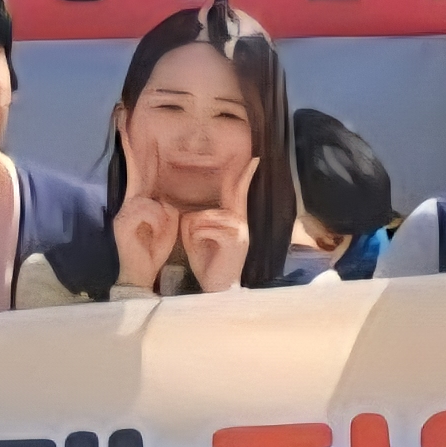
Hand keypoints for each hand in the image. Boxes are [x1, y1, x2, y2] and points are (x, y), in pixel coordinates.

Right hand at [110, 194, 180, 291]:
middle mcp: (123, 213)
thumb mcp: (167, 230)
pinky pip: (142, 212)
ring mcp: (121, 218)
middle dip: (159, 208)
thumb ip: (168, 213)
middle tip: (165, 226)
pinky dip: (155, 220)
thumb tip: (165, 201)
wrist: (141, 276)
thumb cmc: (152, 255)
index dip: (153, 195)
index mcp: (132, 212)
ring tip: (161, 230)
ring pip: (143, 201)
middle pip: (143, 195)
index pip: (140, 191)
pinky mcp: (122, 226)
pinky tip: (158, 232)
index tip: (163, 210)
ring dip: (158, 214)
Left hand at [179, 154, 260, 292]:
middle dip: (197, 219)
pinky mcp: (234, 239)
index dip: (245, 173)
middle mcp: (240, 220)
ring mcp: (239, 229)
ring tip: (200, 248)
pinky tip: (203, 251)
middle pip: (209, 207)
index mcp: (235, 217)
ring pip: (201, 217)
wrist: (217, 288)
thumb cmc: (207, 260)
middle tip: (201, 237)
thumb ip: (197, 217)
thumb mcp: (198, 234)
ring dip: (192, 232)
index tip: (254, 158)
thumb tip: (191, 207)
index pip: (238, 190)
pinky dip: (195, 238)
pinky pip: (203, 226)